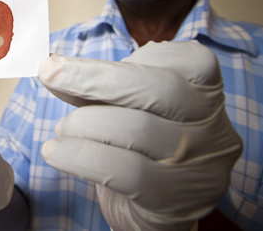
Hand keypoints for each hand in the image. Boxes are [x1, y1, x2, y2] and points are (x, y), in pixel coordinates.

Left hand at [38, 41, 242, 230]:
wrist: (157, 205)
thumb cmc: (141, 144)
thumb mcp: (124, 105)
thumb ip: (96, 86)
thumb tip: (52, 68)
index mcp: (206, 91)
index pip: (177, 59)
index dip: (125, 57)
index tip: (76, 61)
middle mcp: (214, 126)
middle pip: (159, 88)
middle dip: (94, 78)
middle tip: (48, 72)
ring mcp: (200, 165)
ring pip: (137, 129)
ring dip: (84, 123)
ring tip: (63, 129)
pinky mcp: (175, 200)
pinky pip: (123, 171)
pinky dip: (79, 156)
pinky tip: (56, 151)